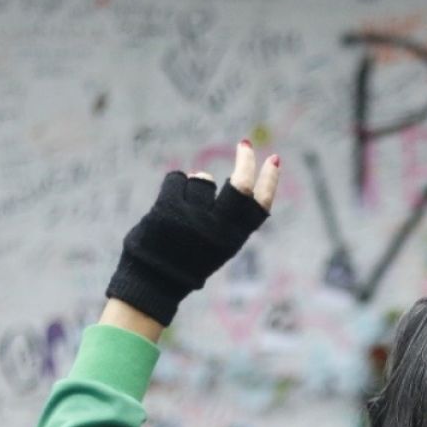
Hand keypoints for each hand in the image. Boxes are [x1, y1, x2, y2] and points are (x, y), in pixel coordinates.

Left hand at [105, 139, 280, 328]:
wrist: (152, 281)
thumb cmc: (186, 261)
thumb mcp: (217, 245)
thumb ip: (228, 218)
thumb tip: (237, 178)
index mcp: (233, 239)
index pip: (259, 206)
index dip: (269, 181)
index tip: (274, 159)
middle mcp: (217, 228)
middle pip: (240, 185)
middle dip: (246, 161)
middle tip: (245, 145)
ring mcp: (193, 217)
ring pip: (202, 179)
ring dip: (193, 186)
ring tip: (181, 211)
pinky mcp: (168, 207)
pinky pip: (177, 179)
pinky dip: (172, 186)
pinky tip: (166, 205)